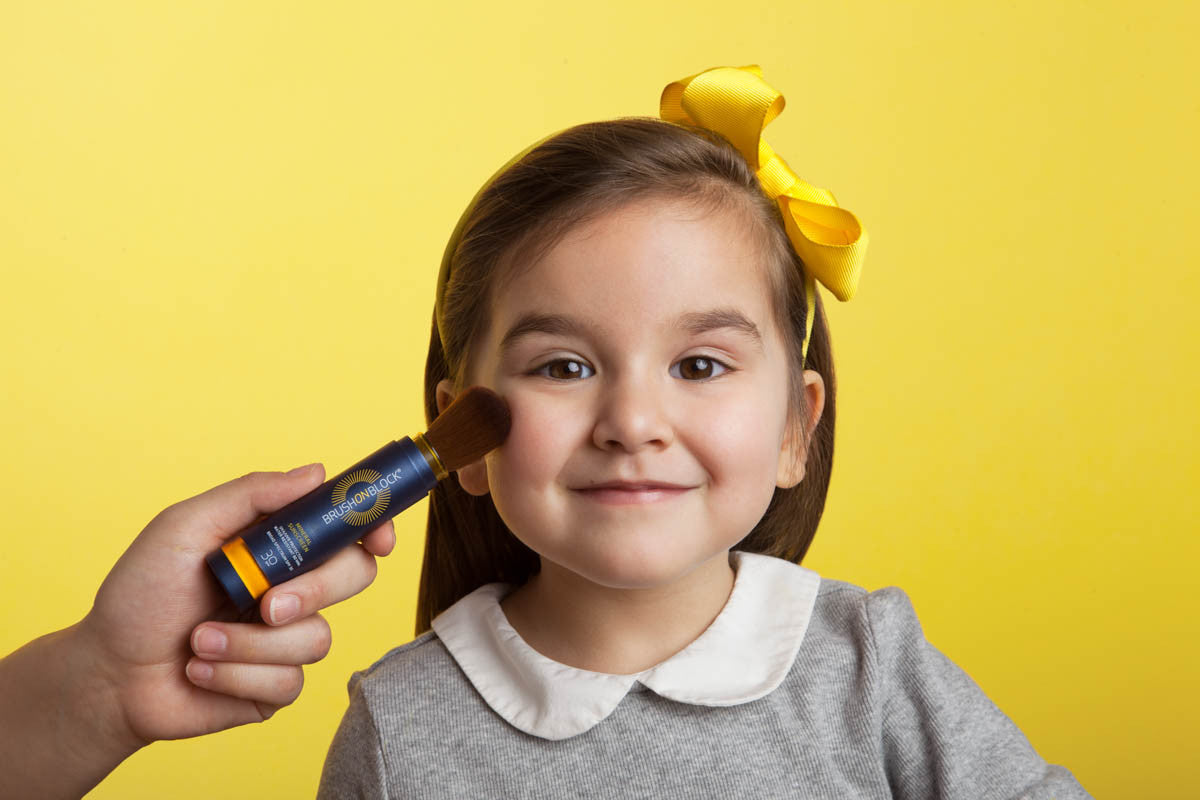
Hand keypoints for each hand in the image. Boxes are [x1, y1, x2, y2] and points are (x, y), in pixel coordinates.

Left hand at [82, 463, 394, 742]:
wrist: (108, 671)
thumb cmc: (141, 593)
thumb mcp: (186, 527)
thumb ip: (251, 495)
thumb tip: (316, 472)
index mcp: (279, 545)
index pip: (346, 530)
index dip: (373, 529)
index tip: (377, 540)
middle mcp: (293, 588)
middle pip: (354, 577)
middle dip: (314, 591)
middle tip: (267, 605)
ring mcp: (287, 639)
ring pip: (316, 638)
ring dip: (248, 643)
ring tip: (198, 641)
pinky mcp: (275, 687)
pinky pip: (288, 682)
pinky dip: (236, 675)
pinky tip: (199, 669)